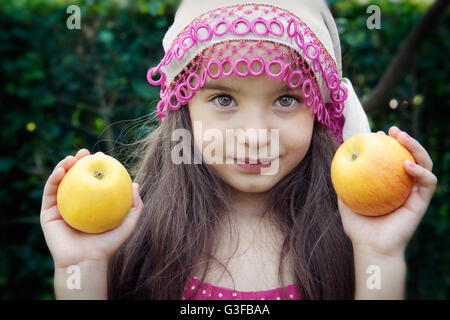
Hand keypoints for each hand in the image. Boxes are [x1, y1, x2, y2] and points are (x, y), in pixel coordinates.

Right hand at [40, 149, 143, 268]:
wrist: (86, 261)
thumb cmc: (107, 245)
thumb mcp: (127, 224)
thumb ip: (134, 206)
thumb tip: (137, 184)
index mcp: (91, 204)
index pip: (93, 180)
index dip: (97, 166)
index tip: (103, 156)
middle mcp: (75, 204)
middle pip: (76, 177)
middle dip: (79, 161)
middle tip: (86, 153)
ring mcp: (61, 207)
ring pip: (60, 181)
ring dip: (64, 165)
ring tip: (72, 158)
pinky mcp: (47, 213)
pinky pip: (49, 192)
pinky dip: (53, 178)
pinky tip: (61, 170)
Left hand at [338, 126, 437, 255]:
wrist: (371, 247)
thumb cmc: (357, 226)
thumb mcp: (345, 198)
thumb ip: (343, 180)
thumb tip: (337, 158)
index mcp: (388, 183)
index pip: (391, 157)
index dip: (387, 143)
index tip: (376, 132)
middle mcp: (403, 185)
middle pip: (410, 156)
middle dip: (406, 139)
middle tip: (394, 130)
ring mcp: (414, 192)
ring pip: (424, 164)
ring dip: (417, 148)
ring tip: (403, 138)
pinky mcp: (422, 202)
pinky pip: (427, 183)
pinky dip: (420, 171)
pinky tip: (406, 165)